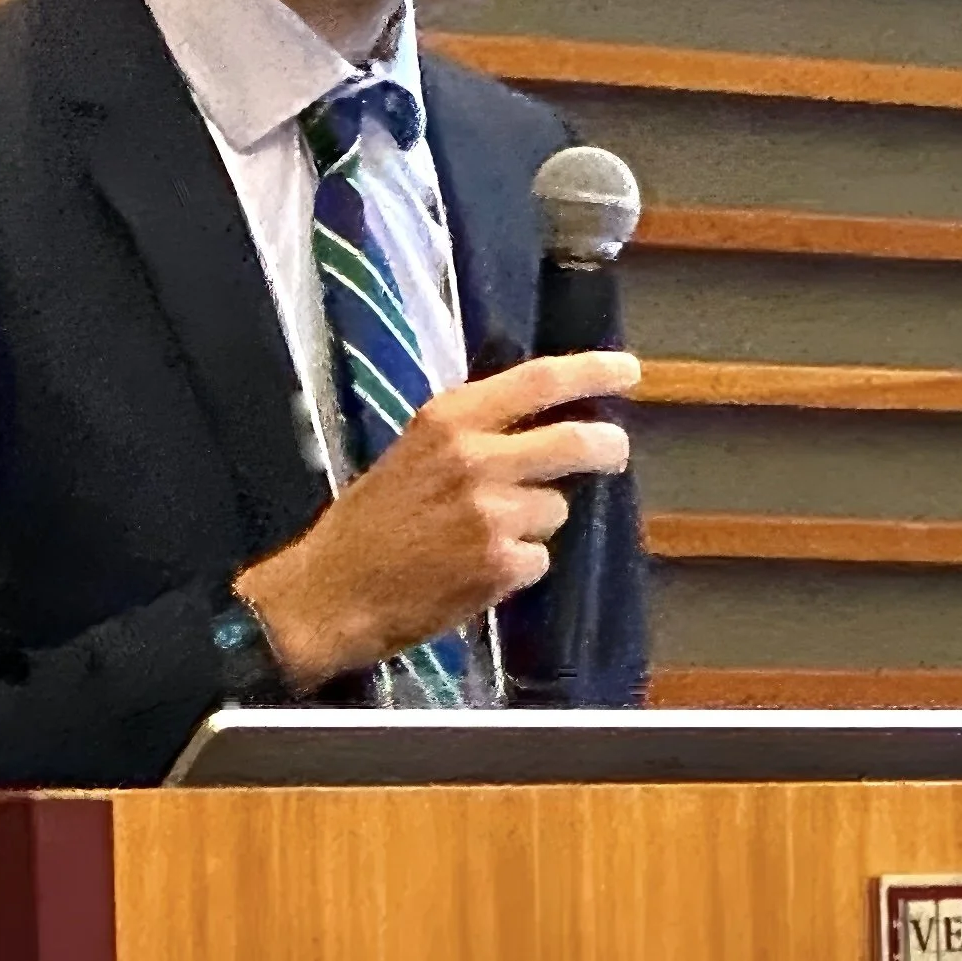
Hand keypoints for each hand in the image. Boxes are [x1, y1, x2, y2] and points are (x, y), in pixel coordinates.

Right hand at [233, 350, 638, 689]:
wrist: (333, 590)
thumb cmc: (372, 518)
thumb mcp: (416, 449)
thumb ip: (475, 431)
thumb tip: (544, 419)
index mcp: (450, 419)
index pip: (540, 380)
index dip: (593, 372)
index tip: (628, 371)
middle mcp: (476, 458)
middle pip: (576, 441)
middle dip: (608, 447)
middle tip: (613, 451)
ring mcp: (492, 513)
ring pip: (556, 509)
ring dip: (535, 522)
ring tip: (482, 535)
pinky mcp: (501, 565)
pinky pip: (538, 558)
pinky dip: (518, 565)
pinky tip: (476, 569)